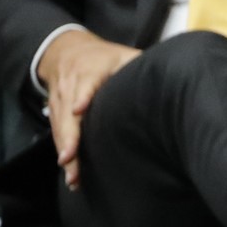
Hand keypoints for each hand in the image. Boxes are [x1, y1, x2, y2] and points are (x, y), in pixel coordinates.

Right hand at [37, 30, 141, 189]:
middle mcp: (71, 86)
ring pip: (60, 127)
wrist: (65, 51)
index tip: (79, 109)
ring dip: (65, 150)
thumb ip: (139, 64)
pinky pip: (56, 132)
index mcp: (89, 71)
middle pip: (68, 113)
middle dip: (69, 137)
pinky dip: (62, 150)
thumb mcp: (121, 54)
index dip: (82, 96)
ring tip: (73, 176)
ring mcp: (60, 100)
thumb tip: (172, 74)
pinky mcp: (54, 112)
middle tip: (70, 158)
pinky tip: (69, 170)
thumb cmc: (103, 57)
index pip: (84, 83)